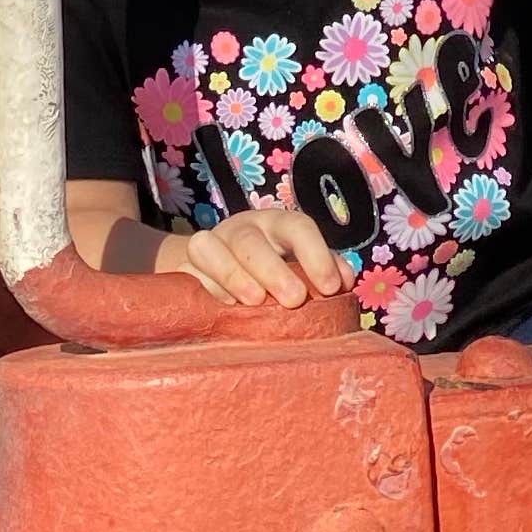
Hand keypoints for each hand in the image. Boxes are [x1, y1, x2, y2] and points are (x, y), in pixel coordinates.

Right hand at [159, 204, 347, 311]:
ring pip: (211, 247)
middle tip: (294, 299)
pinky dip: (209, 287)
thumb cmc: (272, 269)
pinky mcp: (186, 265)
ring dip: (234, 275)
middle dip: (274, 269)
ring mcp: (210, 244)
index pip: (297, 226)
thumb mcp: (300, 264)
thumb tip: (345, 282)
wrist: (216, 268)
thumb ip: (325, 270)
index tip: (332, 287)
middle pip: (252, 241)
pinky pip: (190, 272)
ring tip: (255, 301)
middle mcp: (242, 229)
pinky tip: (226, 306)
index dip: (316, 254)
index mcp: (276, 225)